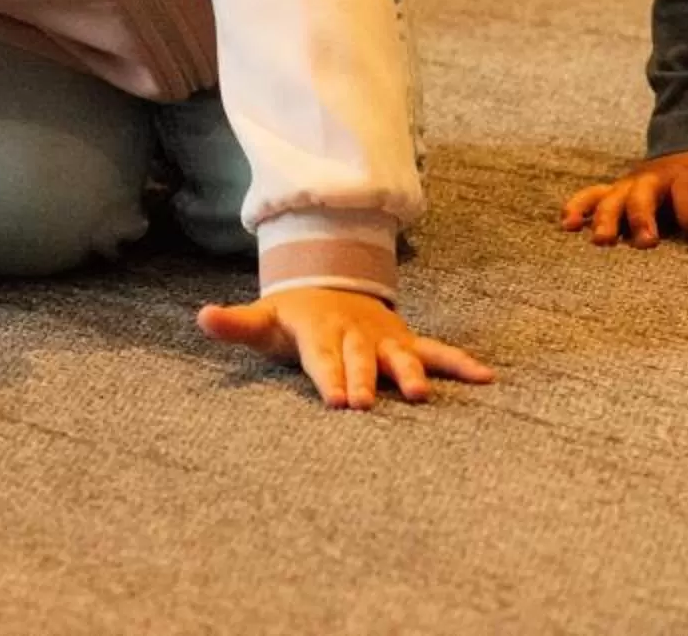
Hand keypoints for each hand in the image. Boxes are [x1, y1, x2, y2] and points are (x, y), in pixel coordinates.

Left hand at [197, 288, 493, 409]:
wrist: (333, 284)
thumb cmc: (295, 317)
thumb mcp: (264, 319)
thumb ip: (236, 323)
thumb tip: (202, 317)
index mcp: (320, 332)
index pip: (322, 358)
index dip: (328, 377)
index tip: (334, 401)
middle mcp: (355, 335)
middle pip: (359, 360)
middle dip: (362, 381)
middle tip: (365, 404)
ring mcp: (384, 339)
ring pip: (400, 356)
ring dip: (410, 374)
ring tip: (421, 396)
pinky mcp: (407, 343)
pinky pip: (436, 352)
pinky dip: (460, 363)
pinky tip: (485, 378)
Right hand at [561, 150, 687, 247]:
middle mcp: (657, 180)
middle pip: (645, 196)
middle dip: (642, 217)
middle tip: (645, 243)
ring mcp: (633, 185)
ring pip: (614, 198)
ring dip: (605, 217)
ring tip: (599, 242)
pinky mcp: (618, 190)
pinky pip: (592, 195)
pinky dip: (578, 206)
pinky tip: (566, 224)